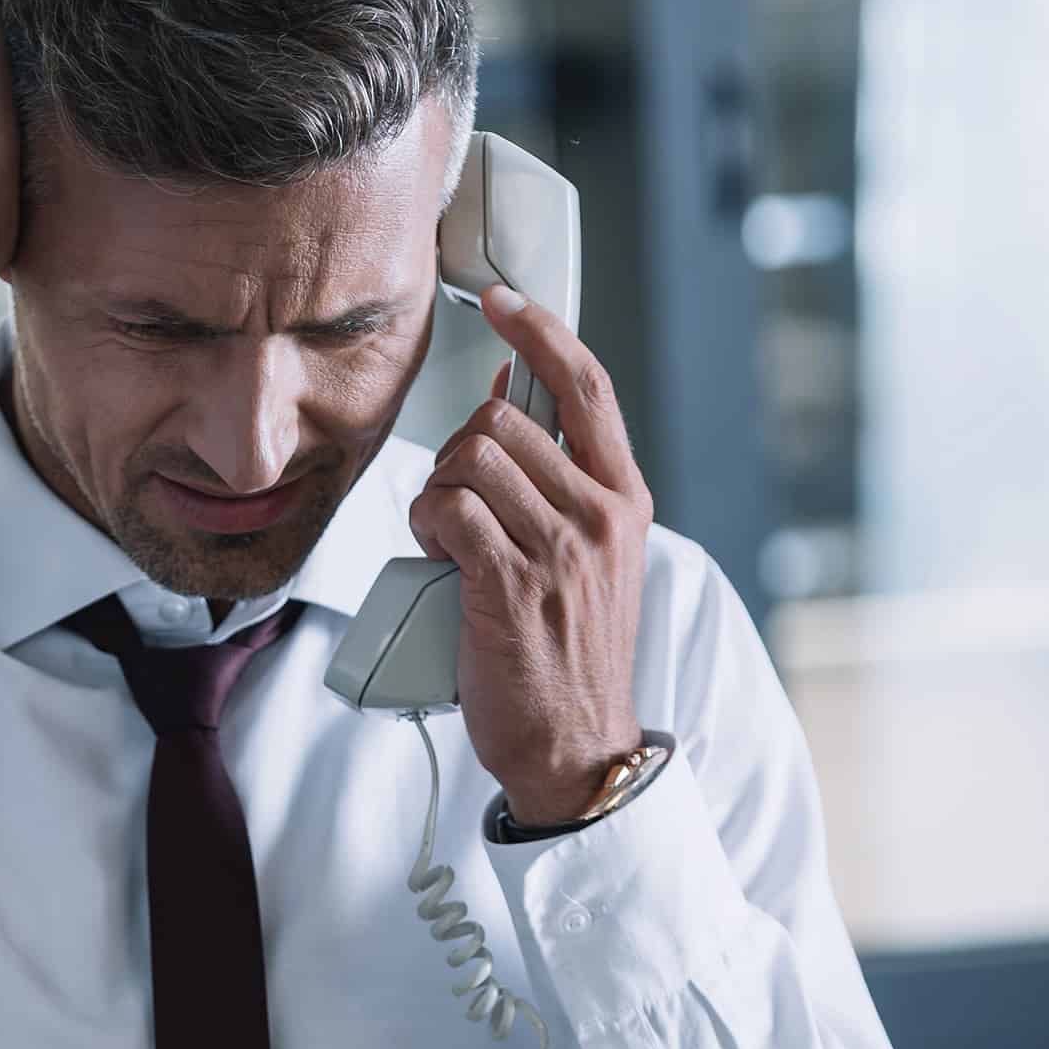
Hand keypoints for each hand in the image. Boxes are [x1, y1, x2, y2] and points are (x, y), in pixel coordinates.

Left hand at [406, 286, 652, 823]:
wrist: (577, 747)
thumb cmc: (567, 655)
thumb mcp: (584, 557)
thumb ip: (555, 481)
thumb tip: (513, 393)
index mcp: (623, 500)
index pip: (589, 386)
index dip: (542, 332)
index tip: (503, 301)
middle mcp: (600, 517)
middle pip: (505, 421)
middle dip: (458, 451)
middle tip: (454, 507)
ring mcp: (559, 551)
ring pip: (470, 459)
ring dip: (436, 492)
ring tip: (446, 541)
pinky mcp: (511, 586)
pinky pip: (448, 510)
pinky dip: (425, 526)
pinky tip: (435, 559)